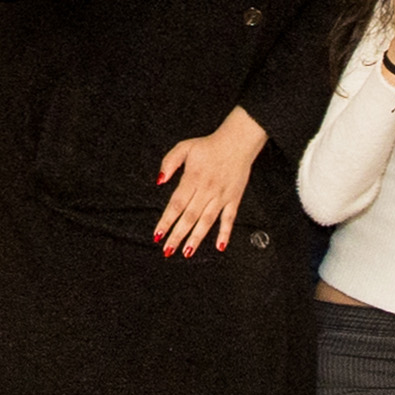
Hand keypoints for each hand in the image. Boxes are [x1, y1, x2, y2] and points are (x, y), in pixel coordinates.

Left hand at [150, 109, 268, 257]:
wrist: (237, 141)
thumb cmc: (209, 146)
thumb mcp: (184, 147)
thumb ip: (169, 163)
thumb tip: (159, 181)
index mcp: (192, 178)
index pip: (176, 204)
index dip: (166, 221)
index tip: (157, 235)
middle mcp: (206, 189)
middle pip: (189, 216)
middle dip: (177, 235)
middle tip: (167, 251)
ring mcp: (221, 196)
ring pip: (207, 220)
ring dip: (197, 238)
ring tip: (187, 252)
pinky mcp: (234, 198)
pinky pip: (230, 218)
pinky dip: (225, 232)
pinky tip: (220, 246)